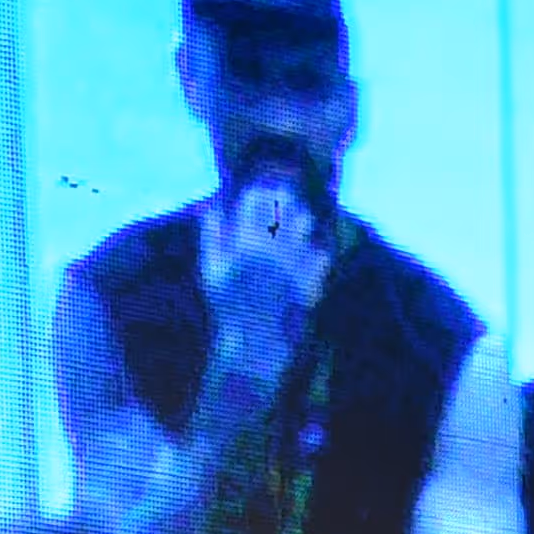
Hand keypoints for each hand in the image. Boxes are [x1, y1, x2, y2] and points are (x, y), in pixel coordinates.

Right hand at [201, 179, 330, 367]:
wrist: (254, 342)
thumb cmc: (229, 306)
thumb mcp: (211, 270)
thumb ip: (212, 235)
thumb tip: (212, 204)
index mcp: (243, 241)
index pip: (254, 199)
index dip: (259, 191)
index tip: (262, 193)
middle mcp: (269, 248)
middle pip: (283, 205)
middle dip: (285, 198)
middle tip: (286, 199)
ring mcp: (291, 263)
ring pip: (304, 223)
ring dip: (302, 219)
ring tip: (300, 222)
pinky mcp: (309, 278)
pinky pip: (321, 253)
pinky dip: (318, 248)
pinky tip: (314, 250)